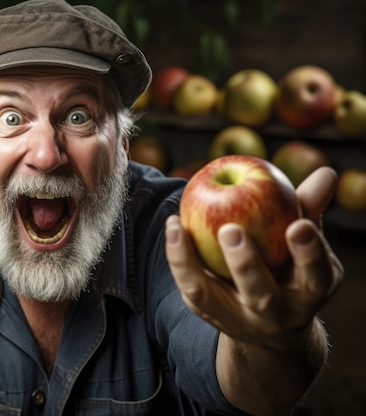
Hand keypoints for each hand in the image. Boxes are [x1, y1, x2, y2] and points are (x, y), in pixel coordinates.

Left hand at [165, 166, 342, 349]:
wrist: (268, 324)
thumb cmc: (291, 267)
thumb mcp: (306, 244)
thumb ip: (308, 209)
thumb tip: (325, 173)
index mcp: (309, 293)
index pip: (314, 275)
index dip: (308, 252)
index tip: (298, 226)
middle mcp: (275, 313)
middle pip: (260, 295)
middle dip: (245, 263)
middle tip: (230, 230)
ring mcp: (237, 318)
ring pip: (209, 295)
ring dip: (191, 261)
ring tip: (178, 226)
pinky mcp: (207, 312)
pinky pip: (188, 286)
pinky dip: (177, 258)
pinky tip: (173, 226)